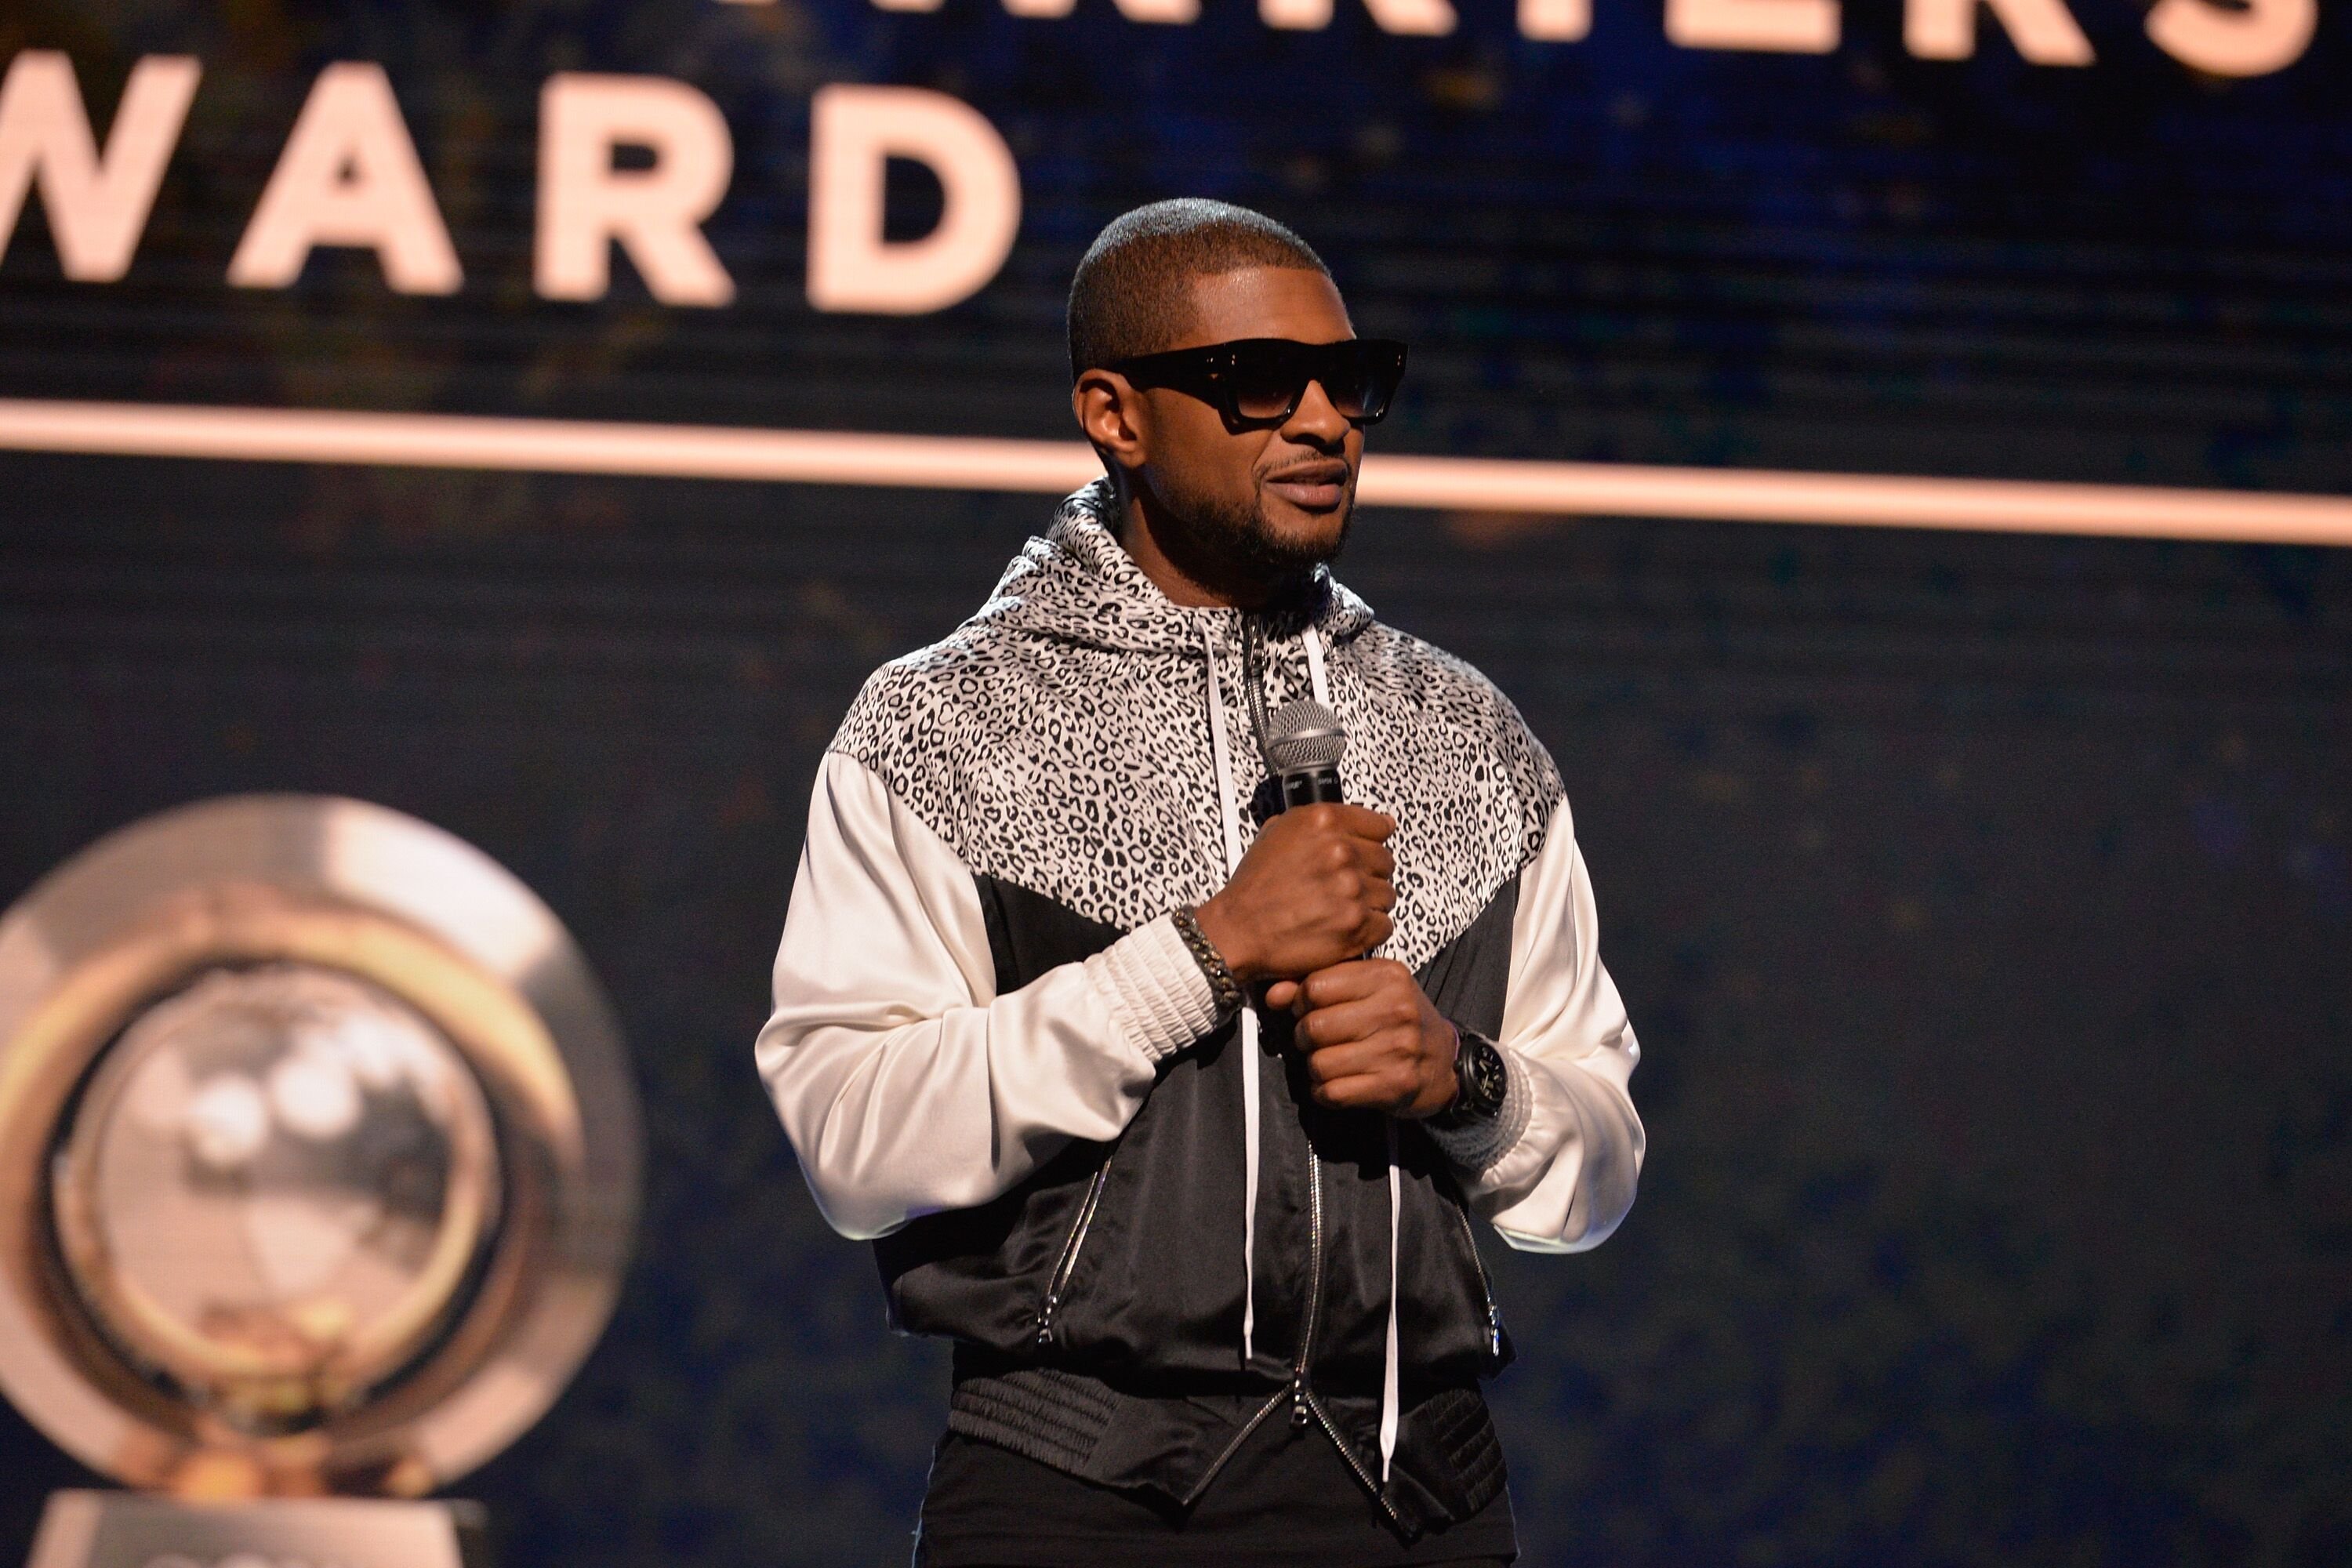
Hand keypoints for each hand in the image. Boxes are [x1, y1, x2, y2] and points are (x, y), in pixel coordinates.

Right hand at [1192, 804, 1394, 982]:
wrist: (1237, 930)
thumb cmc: (1253, 888)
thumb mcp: (1276, 832)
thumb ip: (1317, 824)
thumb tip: (1357, 821)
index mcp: (1323, 821)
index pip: (1379, 825)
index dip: (1373, 842)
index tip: (1370, 849)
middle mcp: (1340, 850)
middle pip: (1385, 861)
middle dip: (1369, 875)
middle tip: (1344, 887)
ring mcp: (1351, 888)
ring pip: (1387, 894)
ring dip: (1369, 903)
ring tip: (1340, 909)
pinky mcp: (1356, 923)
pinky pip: (1384, 925)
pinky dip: (1369, 930)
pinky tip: (1345, 927)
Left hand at [1266, 959, 1458, 1117]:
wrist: (1445, 1062)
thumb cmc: (1398, 1020)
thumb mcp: (1368, 990)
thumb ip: (1319, 986)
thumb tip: (1272, 995)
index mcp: (1388, 977)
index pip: (1316, 986)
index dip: (1301, 1001)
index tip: (1308, 1010)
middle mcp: (1396, 1010)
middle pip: (1315, 1026)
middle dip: (1304, 1038)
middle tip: (1315, 1041)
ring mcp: (1398, 1049)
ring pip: (1319, 1063)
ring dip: (1315, 1068)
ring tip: (1329, 1063)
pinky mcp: (1395, 1085)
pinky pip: (1333, 1092)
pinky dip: (1324, 1092)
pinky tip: (1336, 1084)